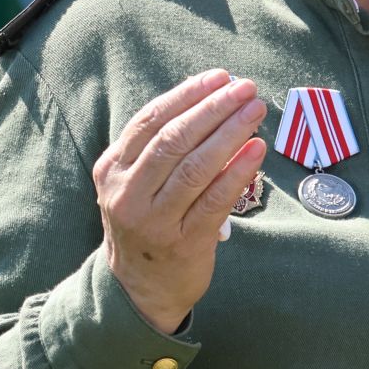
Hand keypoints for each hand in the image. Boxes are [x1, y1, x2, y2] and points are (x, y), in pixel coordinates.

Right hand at [95, 69, 267, 333]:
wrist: (138, 291)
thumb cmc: (146, 223)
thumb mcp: (135, 184)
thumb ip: (160, 147)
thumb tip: (212, 98)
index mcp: (112, 169)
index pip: (150, 120)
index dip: (187, 95)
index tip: (219, 77)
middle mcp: (128, 194)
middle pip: (174, 140)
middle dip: (214, 108)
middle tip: (245, 89)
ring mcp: (155, 220)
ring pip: (195, 167)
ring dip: (230, 133)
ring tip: (255, 112)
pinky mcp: (184, 242)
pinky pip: (215, 199)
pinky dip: (238, 171)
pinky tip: (256, 150)